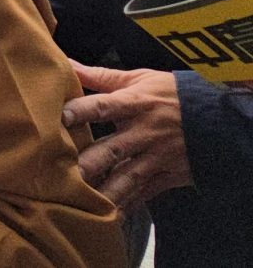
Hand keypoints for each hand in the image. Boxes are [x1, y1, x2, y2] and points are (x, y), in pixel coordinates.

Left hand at [63, 60, 189, 207]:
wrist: (216, 115)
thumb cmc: (170, 93)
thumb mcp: (139, 78)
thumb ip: (100, 75)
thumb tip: (65, 63)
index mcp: (135, 103)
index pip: (105, 106)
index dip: (84, 110)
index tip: (62, 116)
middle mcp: (144, 132)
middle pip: (114, 148)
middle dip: (92, 162)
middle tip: (69, 173)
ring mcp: (156, 156)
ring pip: (128, 176)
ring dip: (108, 190)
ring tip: (86, 201)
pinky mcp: (167, 174)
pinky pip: (145, 192)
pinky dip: (129, 204)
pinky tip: (110, 215)